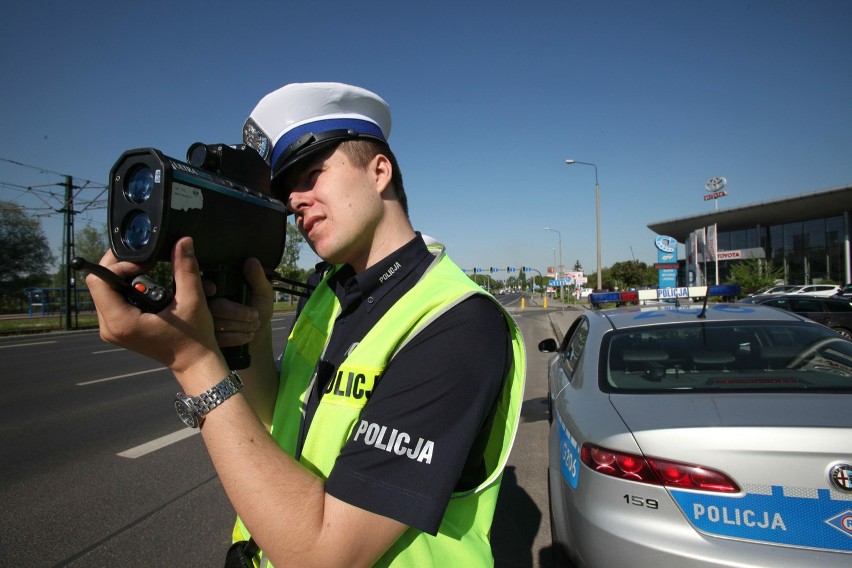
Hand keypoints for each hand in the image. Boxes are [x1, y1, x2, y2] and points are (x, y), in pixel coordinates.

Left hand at [89, 237, 223, 374]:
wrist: (193, 362)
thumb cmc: (194, 338)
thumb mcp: (192, 300)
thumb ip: (185, 268)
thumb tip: (183, 241)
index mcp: (122, 322)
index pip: (99, 281)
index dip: (120, 264)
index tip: (146, 263)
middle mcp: (110, 327)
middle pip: (98, 283)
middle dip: (121, 267)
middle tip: (148, 263)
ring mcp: (111, 329)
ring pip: (103, 290)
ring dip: (123, 276)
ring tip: (148, 273)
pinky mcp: (117, 328)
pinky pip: (111, 300)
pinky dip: (125, 288)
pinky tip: (144, 286)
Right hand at [207, 257, 271, 351]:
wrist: (260, 334)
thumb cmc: (259, 309)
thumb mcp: (262, 293)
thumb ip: (257, 278)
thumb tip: (252, 261)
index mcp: (218, 288)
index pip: (202, 283)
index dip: (205, 286)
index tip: (215, 290)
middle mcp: (208, 304)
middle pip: (213, 306)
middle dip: (237, 313)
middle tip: (256, 315)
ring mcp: (206, 322)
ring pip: (216, 324)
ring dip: (240, 326)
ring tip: (255, 325)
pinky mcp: (209, 339)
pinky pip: (218, 339)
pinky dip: (236, 337)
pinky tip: (248, 335)